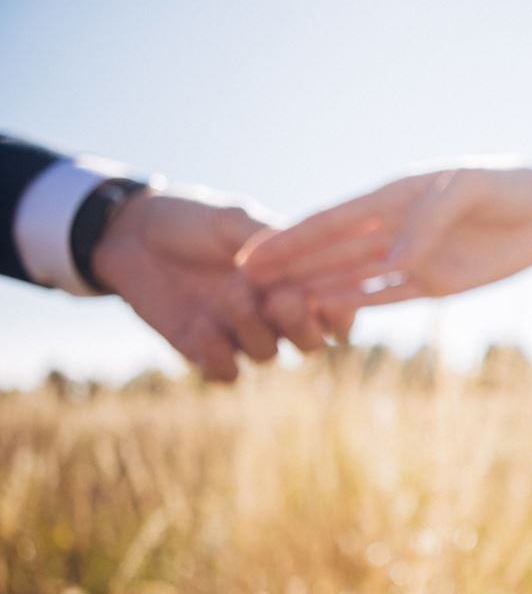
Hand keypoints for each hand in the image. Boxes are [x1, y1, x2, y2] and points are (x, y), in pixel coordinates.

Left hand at [93, 188, 336, 382]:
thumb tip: (314, 260)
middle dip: (303, 326)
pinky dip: (219, 357)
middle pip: (310, 343)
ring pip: (268, 355)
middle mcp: (271, 312)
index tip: (327, 300)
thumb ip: (275, 242)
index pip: (332, 307)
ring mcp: (238, 333)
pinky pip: (226, 374)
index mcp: (291, 279)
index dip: (339, 311)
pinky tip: (201, 328)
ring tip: (229, 295)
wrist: (129, 232)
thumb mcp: (234, 220)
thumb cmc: (190, 219)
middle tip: (283, 300)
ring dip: (253, 329)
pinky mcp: (203, 350)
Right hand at [240, 165, 531, 311]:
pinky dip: (358, 306)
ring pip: (353, 277)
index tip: (250, 251)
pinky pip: (389, 297)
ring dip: (314, 289)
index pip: (333, 220)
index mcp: (395, 195)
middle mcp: (395, 228)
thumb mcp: (471, 190)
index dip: (291, 237)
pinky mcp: (435, 283)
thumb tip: (394, 261)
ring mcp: (412, 257)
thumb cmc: (511, 186)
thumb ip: (430, 221)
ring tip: (273, 305)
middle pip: (331, 251)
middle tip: (241, 285)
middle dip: (288, 267)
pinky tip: (327, 315)